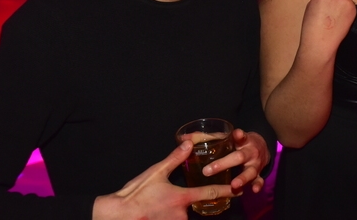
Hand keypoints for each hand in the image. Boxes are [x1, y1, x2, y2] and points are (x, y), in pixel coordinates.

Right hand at [93, 140, 233, 219]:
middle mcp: (182, 215)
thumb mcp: (155, 172)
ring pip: (185, 218)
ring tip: (163, 205)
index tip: (239, 190)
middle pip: (197, 208)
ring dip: (179, 212)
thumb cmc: (135, 193)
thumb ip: (174, 158)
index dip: (227, 191)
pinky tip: (161, 213)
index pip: (211, 193)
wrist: (117, 215)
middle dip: (193, 204)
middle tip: (175, 199)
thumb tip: (189, 143)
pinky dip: (172, 216)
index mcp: (181, 198)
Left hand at [202, 130, 269, 193]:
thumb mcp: (228, 138)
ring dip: (242, 178)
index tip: (236, 134)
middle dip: (224, 164)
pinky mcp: (258, 175)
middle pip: (239, 157)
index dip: (239, 136)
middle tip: (208, 170)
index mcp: (242, 141)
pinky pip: (259, 181)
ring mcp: (255, 165)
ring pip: (250, 171)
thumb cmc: (239, 143)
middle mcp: (250, 152)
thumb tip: (184, 137)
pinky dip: (258, 185)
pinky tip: (253, 190)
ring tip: (234, 185)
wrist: (262, 148)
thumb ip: (208, 137)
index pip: (240, 137)